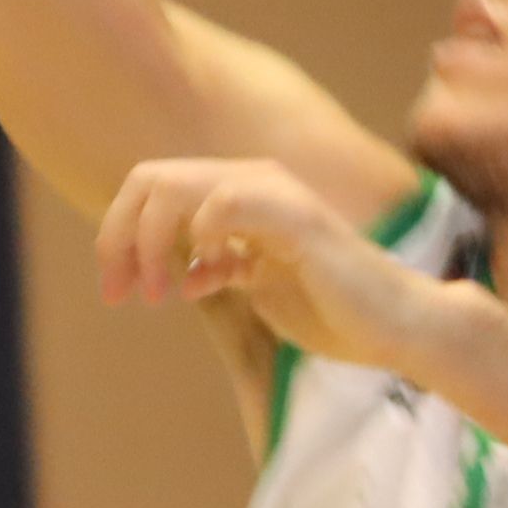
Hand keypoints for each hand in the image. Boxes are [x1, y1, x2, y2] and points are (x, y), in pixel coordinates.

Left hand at [98, 157, 448, 370]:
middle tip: (119, 293)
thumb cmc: (327, 307)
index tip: (114, 290)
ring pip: (177, 187)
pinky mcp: (298, 218)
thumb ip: (210, 267)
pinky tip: (208, 274)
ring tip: (158, 294)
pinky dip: (202, 235)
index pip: (151, 186)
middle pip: (151, 180)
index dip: (117, 235)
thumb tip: (169, 273)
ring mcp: (276, 194)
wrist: (393, 327)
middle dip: (120, 238)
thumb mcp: (251, 284)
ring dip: (151, 242)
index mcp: (237, 191)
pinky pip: (227, 203)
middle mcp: (253, 180)